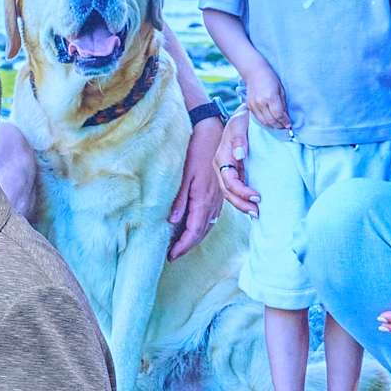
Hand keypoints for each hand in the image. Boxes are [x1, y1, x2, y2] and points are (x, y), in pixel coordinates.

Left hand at [167, 117, 224, 257]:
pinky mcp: (218, 195)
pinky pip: (211, 218)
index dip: (182, 246)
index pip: (193, 230)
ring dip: (194, 238)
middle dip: (187, 246)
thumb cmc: (196, 152)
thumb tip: (173, 222)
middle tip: (172, 255)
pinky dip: (201, 228)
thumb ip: (179, 200)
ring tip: (180, 246)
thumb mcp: (184, 176)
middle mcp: (213, 202)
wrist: (213, 135)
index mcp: (203, 199)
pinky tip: (193, 229)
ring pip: (207, 226)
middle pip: (201, 232)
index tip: (171, 255)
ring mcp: (218, 199)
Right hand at [213, 110, 258, 216]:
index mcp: (221, 158)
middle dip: (241, 204)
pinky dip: (243, 198)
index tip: (257, 196)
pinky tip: (252, 204)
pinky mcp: (234, 171)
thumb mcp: (239, 124)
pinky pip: (236, 189)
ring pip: (230, 193)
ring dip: (242, 204)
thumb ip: (238, 139)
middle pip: (227, 192)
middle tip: (257, 212)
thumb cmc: (241, 119)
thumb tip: (239, 155)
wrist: (241, 115)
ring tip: (256, 212)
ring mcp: (227, 170)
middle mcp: (221, 167)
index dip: (242, 191)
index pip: (229, 181)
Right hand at [242, 64, 290, 131]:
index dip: (285, 122)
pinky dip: (264, 122)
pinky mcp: (249, 106)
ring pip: (263, 122)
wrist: (254, 72)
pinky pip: (257, 118)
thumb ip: (283, 103)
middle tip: (285, 127)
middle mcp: (261, 103)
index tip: (289, 125)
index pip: (279, 115)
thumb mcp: (281, 89)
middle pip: (271, 120)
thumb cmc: (271, 78)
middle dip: (279, 125)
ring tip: (278, 126)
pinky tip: (270, 122)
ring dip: (272, 126)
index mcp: (270, 97)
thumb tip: (286, 116)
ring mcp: (253, 105)